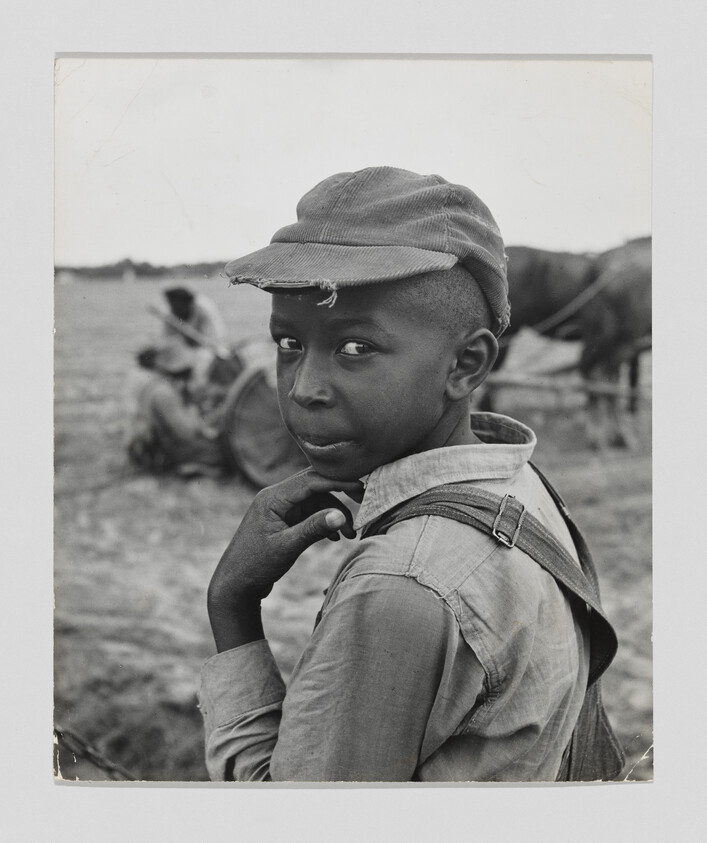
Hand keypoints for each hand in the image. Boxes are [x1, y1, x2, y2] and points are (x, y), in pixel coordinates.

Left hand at [207, 469, 362, 649]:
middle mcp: (275, 497)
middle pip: (315, 486)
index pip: (311, 480)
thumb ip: (313, 529)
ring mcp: (279, 508)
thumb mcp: (287, 547)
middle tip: (364, 504)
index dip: (338, 482)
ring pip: (315, 502)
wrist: (234, 585)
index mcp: (272, 498)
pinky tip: (334, 538)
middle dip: (340, 496)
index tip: (362, 488)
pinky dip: (323, 522)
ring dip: (333, 514)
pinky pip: (309, 513)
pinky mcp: (283, 520)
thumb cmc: (256, 566)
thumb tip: (340, 515)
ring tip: (349, 536)